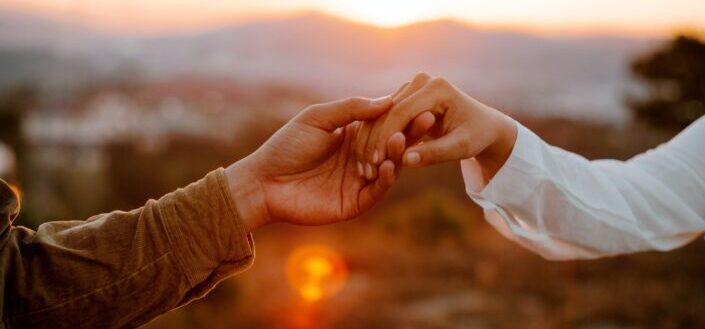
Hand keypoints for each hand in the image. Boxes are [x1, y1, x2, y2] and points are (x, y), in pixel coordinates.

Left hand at [224, 96, 406, 231]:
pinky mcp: (354, 203)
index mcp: (353, 135)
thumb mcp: (317, 119)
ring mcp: (359, 181)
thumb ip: (350, 109)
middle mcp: (361, 158)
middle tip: (426, 118)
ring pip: (389, 168)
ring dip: (398, 154)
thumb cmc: (286, 146)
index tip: (419, 100)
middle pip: (393, 145)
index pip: (385, 123)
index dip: (402, 113)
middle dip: (409, 133)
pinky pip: (377, 191)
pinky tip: (390, 166)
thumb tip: (387, 100)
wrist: (263, 182)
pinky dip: (386, 179)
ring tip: (402, 140)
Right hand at [356, 73, 517, 182]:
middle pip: (388, 111)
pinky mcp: (406, 96)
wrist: (483, 126)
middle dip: (376, 140)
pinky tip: (369, 157)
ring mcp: (412, 86)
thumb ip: (434, 153)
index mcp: (437, 88)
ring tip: (366, 165)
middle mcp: (422, 81)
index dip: (387, 137)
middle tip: (366, 167)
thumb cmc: (476, 137)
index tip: (378, 162)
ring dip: (371, 139)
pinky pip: (384, 116)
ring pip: (382, 114)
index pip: (402, 112)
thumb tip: (406, 161)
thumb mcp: (461, 148)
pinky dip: (376, 136)